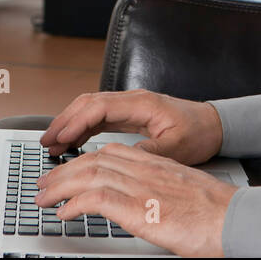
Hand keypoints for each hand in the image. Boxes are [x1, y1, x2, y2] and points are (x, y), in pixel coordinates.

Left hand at [35, 142, 236, 256]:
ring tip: (43, 198)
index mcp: (158, 165)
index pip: (112, 152)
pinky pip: (98, 199)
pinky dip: (75, 204)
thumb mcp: (185, 193)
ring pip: (90, 174)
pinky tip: (64, 212)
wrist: (234, 218)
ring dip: (60, 186)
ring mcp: (143, 187)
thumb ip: (163, 192)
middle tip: (44, 184)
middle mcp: (147, 170)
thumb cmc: (216, 213)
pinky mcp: (140, 208)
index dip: (84, 160)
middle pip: (95, 160)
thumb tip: (150, 204)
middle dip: (64, 170)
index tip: (69, 170)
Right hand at [40, 89, 223, 165]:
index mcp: (142, 103)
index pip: (99, 107)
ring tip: (52, 144)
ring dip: (70, 123)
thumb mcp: (177, 148)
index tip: (59, 138)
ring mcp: (130, 105)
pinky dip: (82, 127)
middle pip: (88, 103)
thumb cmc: (199, 133)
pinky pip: (99, 116)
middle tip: (45, 142)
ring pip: (90, 108)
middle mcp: (133, 100)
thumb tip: (124, 159)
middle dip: (64, 121)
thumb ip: (149, 152)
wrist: (214, 125)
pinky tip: (72, 142)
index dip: (76, 121)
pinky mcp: (130, 114)